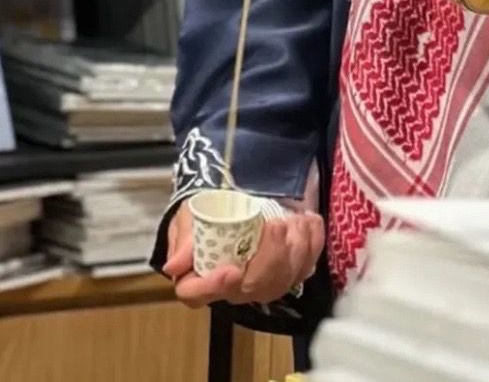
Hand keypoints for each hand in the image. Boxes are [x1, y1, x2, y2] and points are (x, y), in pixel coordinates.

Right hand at [162, 199, 324, 307]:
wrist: (238, 193)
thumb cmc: (211, 208)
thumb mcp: (191, 214)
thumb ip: (185, 238)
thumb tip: (175, 266)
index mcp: (202, 275)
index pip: (199, 295)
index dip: (215, 287)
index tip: (231, 270)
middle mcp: (235, 285)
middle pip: (253, 287)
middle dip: (270, 256)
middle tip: (276, 224)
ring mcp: (265, 280)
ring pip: (284, 280)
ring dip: (295, 247)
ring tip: (294, 219)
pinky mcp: (290, 270)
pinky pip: (307, 264)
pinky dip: (313, 241)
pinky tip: (309, 221)